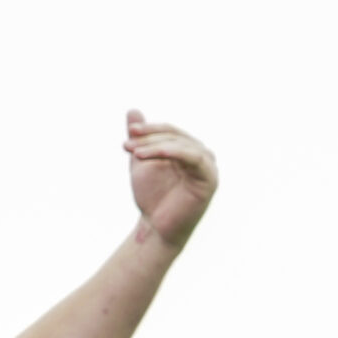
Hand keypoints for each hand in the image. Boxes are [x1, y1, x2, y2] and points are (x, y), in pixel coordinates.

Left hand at [124, 111, 216, 249]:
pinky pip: (193, 158)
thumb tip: (133, 110)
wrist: (156, 226)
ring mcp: (208, 166)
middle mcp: (201, 155)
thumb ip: (140, 138)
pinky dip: (172, 153)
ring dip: (156, 146)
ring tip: (134, 153)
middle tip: (127, 144)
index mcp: (188, 149)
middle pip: (176, 136)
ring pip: (183, 145)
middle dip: (150, 138)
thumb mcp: (141, 162)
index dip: (150, 129)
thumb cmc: (151, 196)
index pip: (170, 131)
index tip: (130, 132)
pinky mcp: (210, 178)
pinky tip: (151, 156)